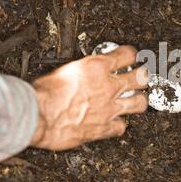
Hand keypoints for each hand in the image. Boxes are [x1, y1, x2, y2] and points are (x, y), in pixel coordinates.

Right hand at [30, 46, 147, 149]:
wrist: (37, 116)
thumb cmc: (42, 93)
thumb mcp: (62, 71)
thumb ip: (79, 72)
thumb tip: (81, 74)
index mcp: (96, 67)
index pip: (127, 54)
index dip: (132, 55)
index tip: (132, 56)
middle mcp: (107, 86)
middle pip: (140, 78)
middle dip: (143, 77)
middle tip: (142, 77)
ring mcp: (109, 108)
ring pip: (139, 103)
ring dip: (139, 101)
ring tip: (136, 100)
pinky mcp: (104, 127)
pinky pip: (121, 127)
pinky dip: (119, 125)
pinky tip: (115, 123)